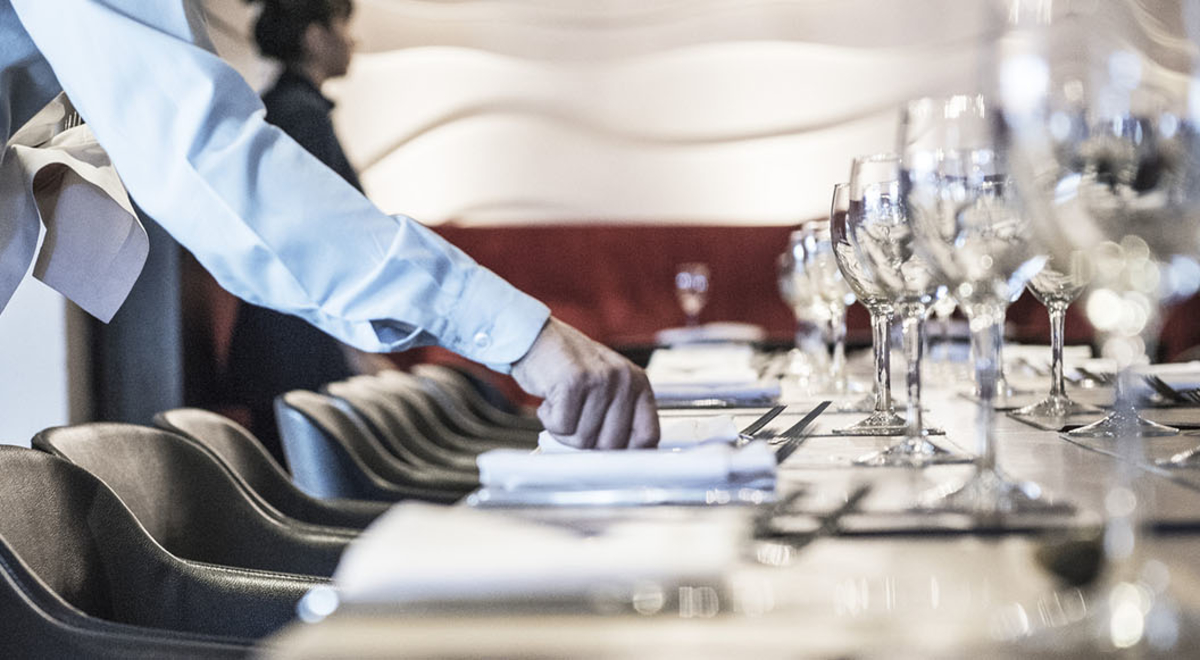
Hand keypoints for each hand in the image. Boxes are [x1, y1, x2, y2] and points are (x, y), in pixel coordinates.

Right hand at [512, 317, 658, 448]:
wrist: (534, 338)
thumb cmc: (567, 365)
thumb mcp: (605, 385)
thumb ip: (618, 416)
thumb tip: (619, 459)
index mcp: (637, 383)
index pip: (648, 436)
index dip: (628, 453)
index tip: (609, 456)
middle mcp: (623, 380)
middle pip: (612, 445)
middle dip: (586, 443)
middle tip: (574, 423)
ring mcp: (599, 380)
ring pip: (584, 439)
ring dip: (564, 431)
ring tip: (560, 406)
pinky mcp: (573, 383)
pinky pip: (562, 426)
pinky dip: (550, 420)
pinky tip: (550, 400)